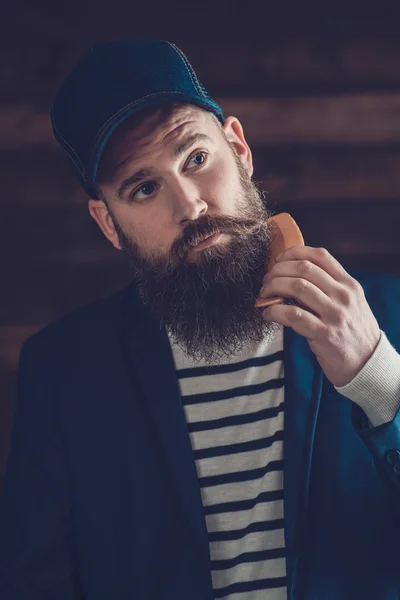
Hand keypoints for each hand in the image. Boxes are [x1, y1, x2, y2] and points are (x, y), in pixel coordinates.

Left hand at [260, 246, 380, 386]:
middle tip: (266, 280)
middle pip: (304, 268)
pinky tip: (268, 314)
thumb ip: (328, 288)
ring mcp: (334, 314)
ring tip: (264, 295)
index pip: (319, 255)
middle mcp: (343, 295)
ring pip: (297, 287)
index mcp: (348, 284)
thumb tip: (292, 277)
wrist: (368, 363)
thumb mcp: (350, 303)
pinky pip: (293, 315)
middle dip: (278, 270)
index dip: (293, 253)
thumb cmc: (353, 331)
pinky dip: (274, 311)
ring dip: (273, 288)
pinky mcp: (324, 334)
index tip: (279, 260)